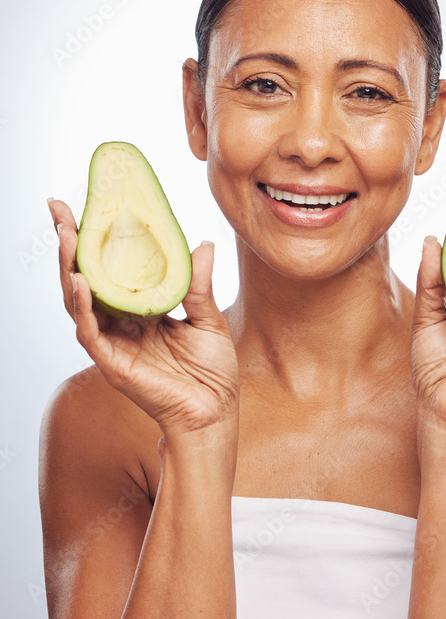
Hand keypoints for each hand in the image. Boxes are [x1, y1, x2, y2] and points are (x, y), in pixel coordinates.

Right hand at [48, 199, 239, 431]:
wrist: (215, 413)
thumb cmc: (213, 373)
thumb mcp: (208, 320)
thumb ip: (198, 285)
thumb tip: (202, 243)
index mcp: (140, 309)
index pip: (110, 268)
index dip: (96, 240)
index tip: (85, 204)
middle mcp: (120, 323)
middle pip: (85, 277)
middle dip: (69, 243)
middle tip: (58, 209)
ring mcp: (112, 343)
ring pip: (78, 301)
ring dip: (68, 266)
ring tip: (65, 234)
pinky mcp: (112, 363)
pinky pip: (89, 332)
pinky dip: (81, 306)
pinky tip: (78, 279)